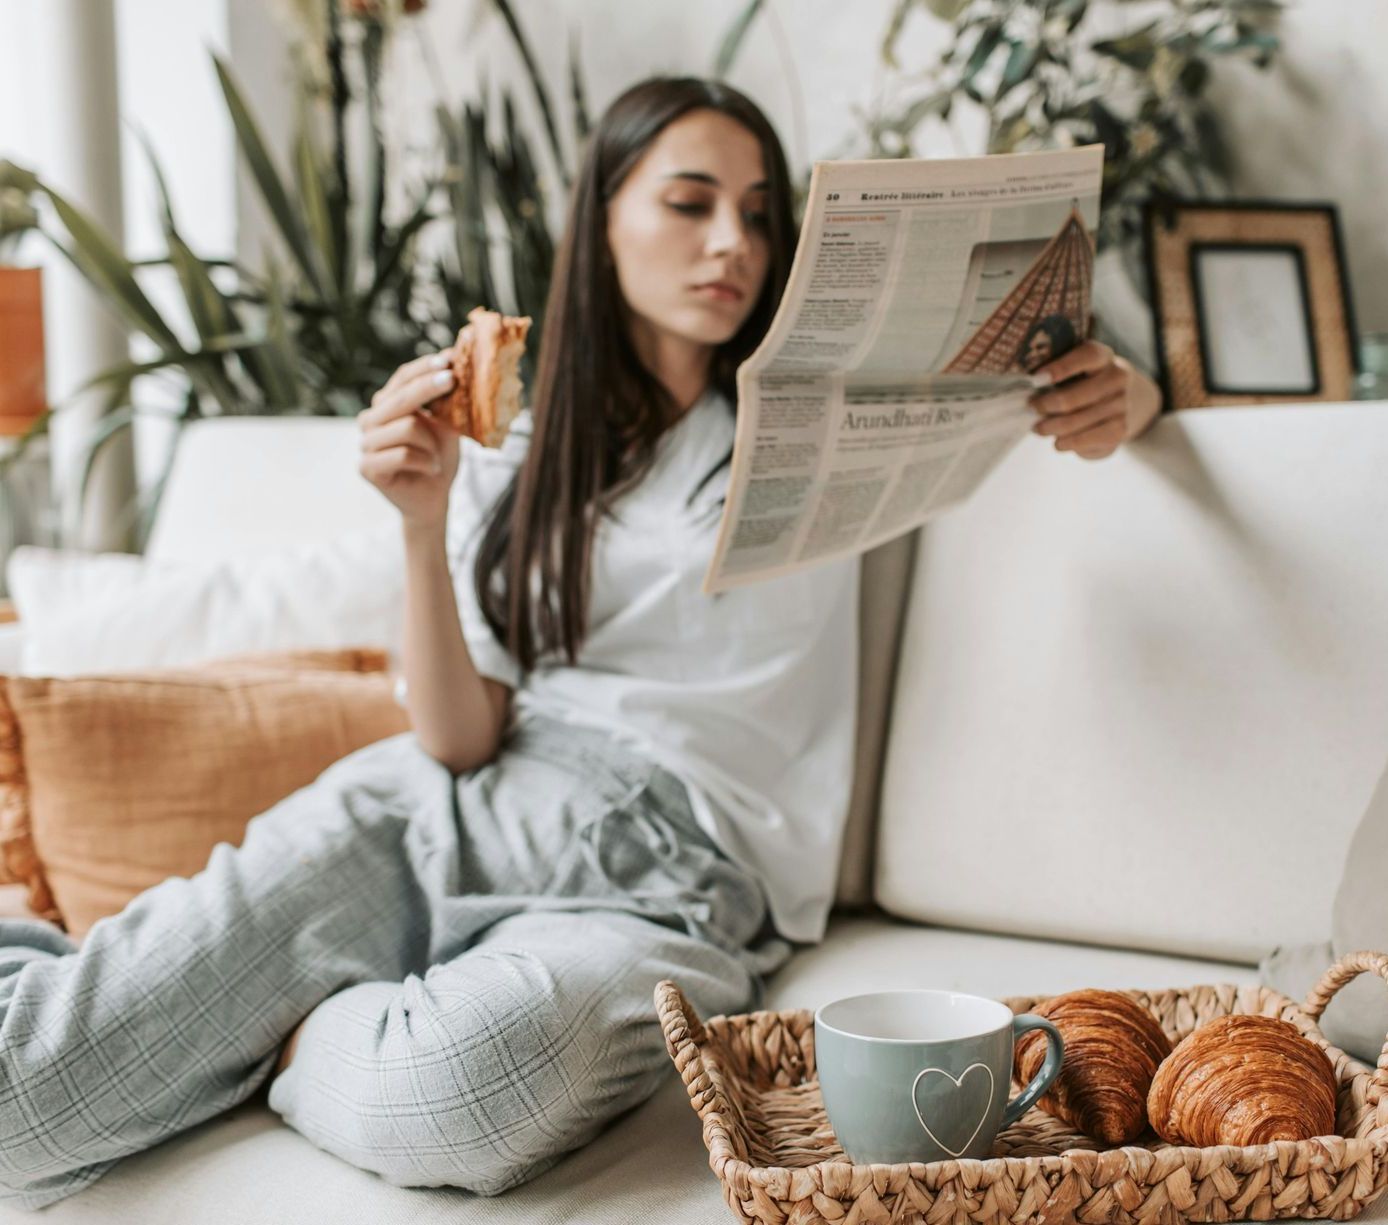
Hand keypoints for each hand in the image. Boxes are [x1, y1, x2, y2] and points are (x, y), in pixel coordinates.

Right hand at [358, 350, 460, 528]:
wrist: (433, 499)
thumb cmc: (439, 459)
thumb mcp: (446, 427)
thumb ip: (446, 403)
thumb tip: (455, 368)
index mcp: (386, 406)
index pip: (401, 378)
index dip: (424, 367)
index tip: (448, 359)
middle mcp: (370, 420)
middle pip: (402, 398)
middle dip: (429, 387)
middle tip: (453, 380)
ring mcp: (365, 444)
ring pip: (407, 427)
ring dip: (432, 443)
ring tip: (436, 456)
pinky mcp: (367, 468)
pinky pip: (404, 454)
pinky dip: (425, 461)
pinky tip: (430, 469)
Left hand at [1029, 340, 1162, 459]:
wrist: (1133, 400)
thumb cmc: (1090, 383)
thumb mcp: (1082, 369)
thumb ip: (1059, 374)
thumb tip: (1030, 393)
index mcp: (1104, 357)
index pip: (1087, 356)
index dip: (1062, 367)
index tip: (1036, 379)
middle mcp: (1117, 378)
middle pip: (1071, 398)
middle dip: (1045, 406)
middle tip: (1030, 409)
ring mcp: (1121, 404)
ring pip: (1074, 423)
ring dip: (1050, 428)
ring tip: (1039, 428)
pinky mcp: (1120, 429)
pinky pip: (1083, 441)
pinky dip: (1065, 443)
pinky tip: (1059, 442)